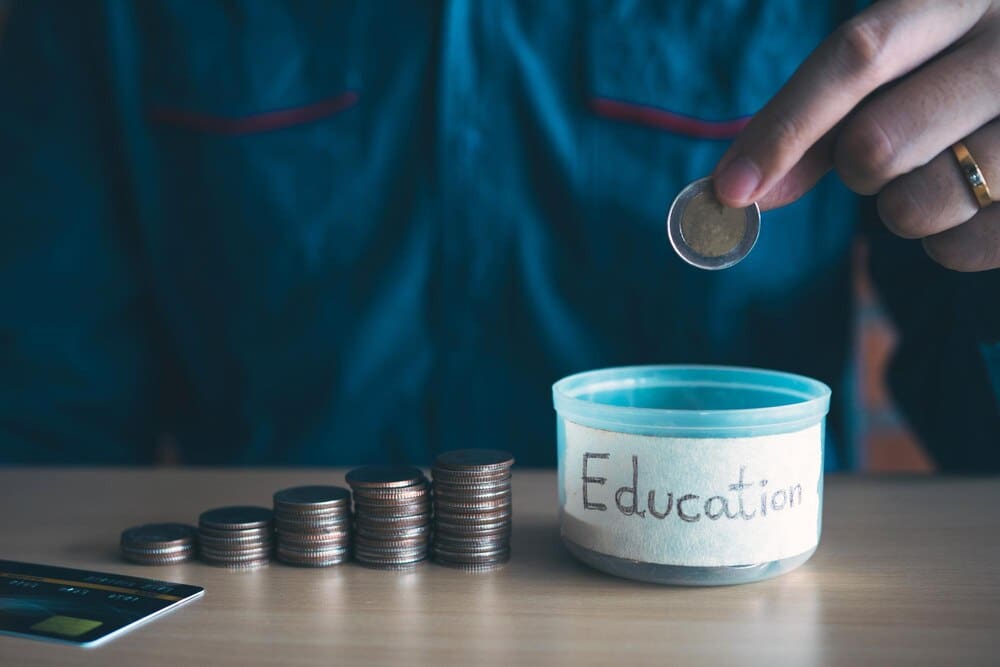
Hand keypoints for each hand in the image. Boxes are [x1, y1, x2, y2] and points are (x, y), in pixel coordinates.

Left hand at [712, 0, 999, 270]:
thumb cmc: (951, 80)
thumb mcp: (896, 74)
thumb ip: (816, 125)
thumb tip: (741, 191)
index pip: (857, 55)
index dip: (784, 128)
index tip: (732, 190)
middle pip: (875, 143)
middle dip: (856, 167)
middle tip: (886, 150)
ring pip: (912, 206)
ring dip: (899, 207)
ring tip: (941, 170)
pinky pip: (957, 249)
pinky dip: (943, 240)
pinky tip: (975, 202)